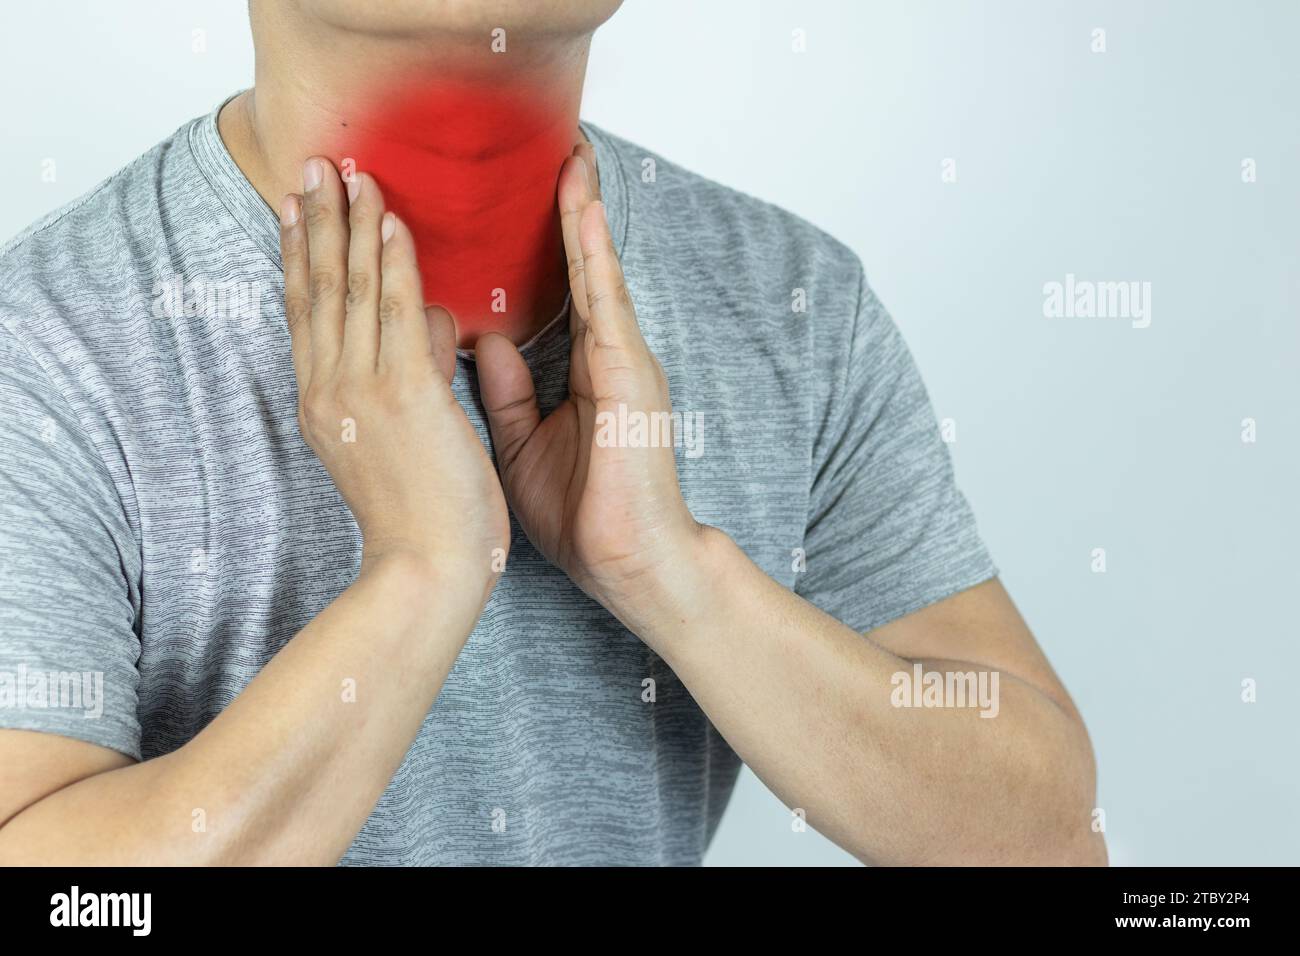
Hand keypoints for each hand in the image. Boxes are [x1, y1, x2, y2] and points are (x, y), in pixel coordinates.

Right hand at [280, 158, 509, 605]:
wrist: (427, 570)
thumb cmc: (422, 517)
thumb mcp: (397, 440)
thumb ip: (406, 377)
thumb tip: (426, 321)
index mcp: (325, 404)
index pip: (309, 315)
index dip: (303, 256)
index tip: (299, 208)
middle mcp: (330, 390)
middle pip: (318, 290)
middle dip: (317, 222)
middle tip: (314, 165)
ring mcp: (362, 391)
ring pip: (352, 291)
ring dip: (352, 225)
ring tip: (351, 172)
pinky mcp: (404, 396)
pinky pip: (395, 312)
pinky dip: (392, 263)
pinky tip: (392, 223)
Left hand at [475, 144, 706, 628]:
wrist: (629, 563)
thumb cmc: (585, 515)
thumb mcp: (523, 445)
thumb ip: (508, 392)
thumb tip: (483, 342)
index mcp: (585, 371)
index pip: (562, 291)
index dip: (548, 242)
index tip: (528, 194)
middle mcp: (608, 356)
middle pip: (585, 269)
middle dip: (571, 209)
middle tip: (559, 147)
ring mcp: (625, 362)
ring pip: (599, 273)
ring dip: (585, 214)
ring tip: (573, 157)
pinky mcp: (630, 375)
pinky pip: (608, 303)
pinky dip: (594, 255)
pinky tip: (582, 212)